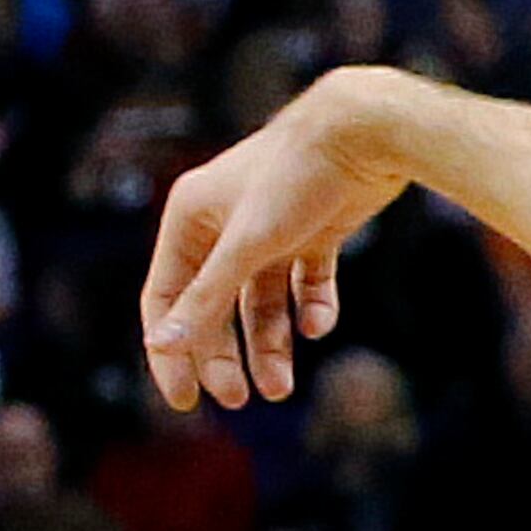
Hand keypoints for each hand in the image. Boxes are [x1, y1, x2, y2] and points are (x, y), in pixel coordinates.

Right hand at [141, 70, 404, 407]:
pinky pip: (309, 281)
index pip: (165, 298)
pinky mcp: (317, 228)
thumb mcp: (248, 243)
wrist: (368, 131)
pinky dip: (313, 306)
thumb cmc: (298, 177)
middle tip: (244, 399)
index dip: (172, 350)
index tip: (187, 399)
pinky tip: (319, 324)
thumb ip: (207, 296)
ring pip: (264, 300)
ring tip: (280, 390)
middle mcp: (225, 224)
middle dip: (226, 355)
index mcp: (190, 220)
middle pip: (215, 306)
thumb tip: (162, 345)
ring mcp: (273, 228)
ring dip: (272, 344)